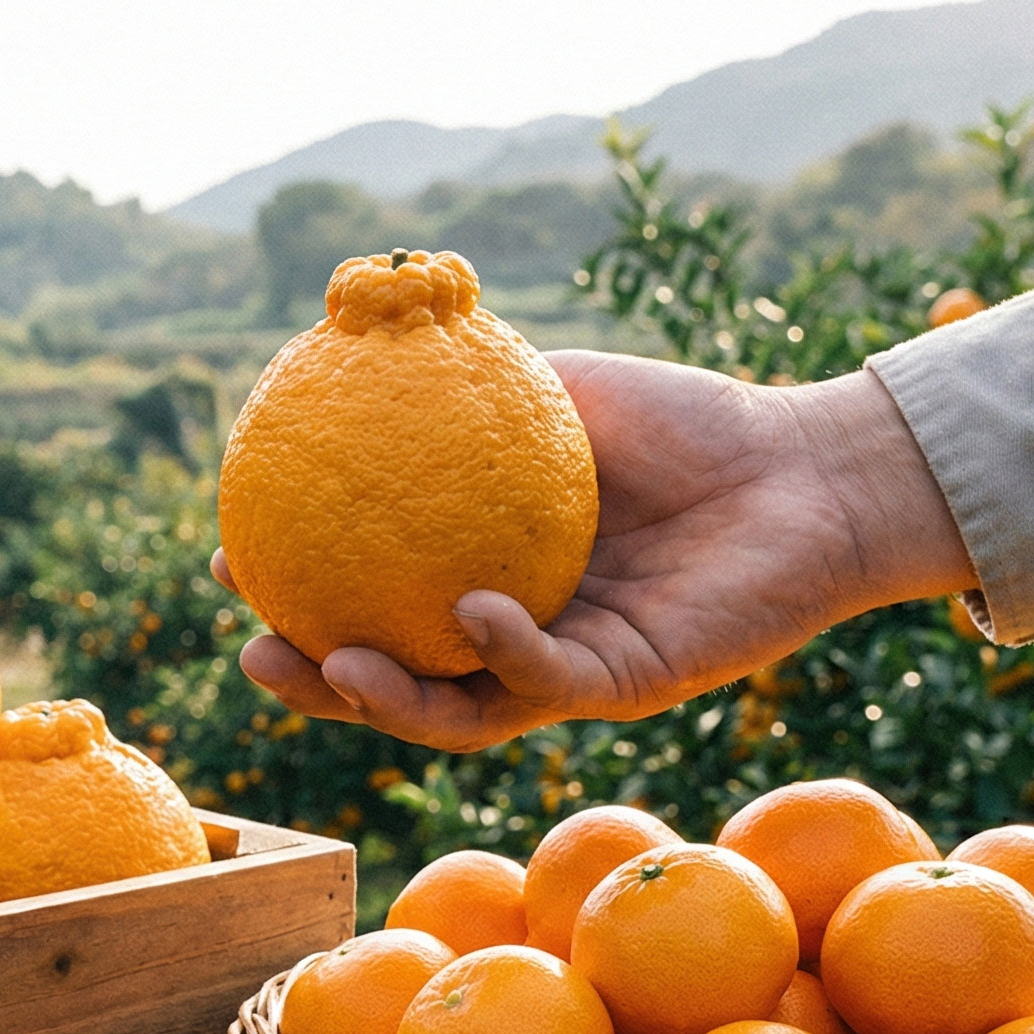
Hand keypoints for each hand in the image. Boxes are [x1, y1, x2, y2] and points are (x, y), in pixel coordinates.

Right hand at [220, 352, 975, 750]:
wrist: (803, 468)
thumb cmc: (683, 422)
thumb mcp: (552, 387)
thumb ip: (461, 382)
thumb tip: (359, 323)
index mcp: (476, 576)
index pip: (367, 602)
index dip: (295, 596)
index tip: (231, 563)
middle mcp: (509, 637)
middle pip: (392, 682)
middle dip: (315, 685)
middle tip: (254, 655)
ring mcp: (563, 671)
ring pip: (456, 710)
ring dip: (388, 702)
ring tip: (334, 667)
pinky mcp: (627, 687)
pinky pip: (548, 680)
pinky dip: (505, 652)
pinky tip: (473, 612)